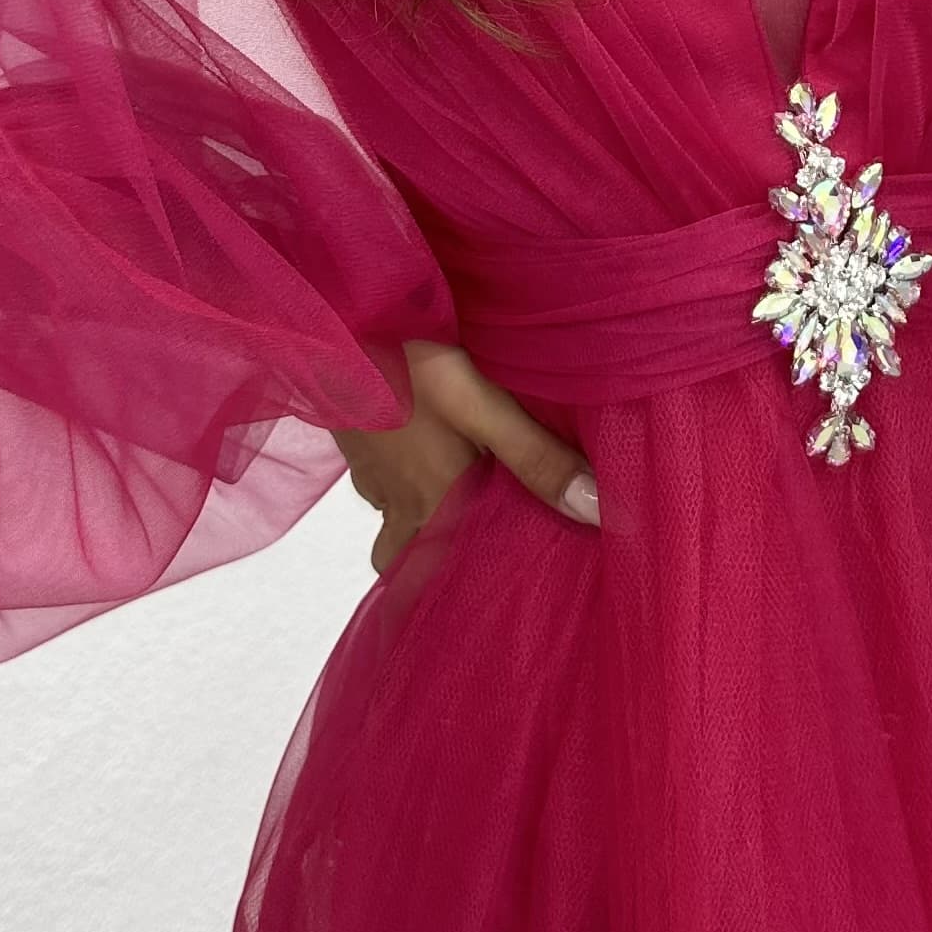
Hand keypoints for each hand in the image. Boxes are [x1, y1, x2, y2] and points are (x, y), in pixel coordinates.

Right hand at [334, 339, 599, 575]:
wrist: (330, 321)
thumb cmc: (407, 363)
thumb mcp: (482, 404)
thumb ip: (537, 458)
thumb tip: (600, 514)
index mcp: (434, 503)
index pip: (435, 578)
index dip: (452, 595)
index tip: (482, 609)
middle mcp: (398, 500)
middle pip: (405, 561)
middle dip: (430, 567)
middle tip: (468, 559)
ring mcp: (370, 472)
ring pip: (393, 520)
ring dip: (421, 521)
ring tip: (461, 505)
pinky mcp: (355, 441)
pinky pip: (381, 482)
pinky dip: (404, 480)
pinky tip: (428, 451)